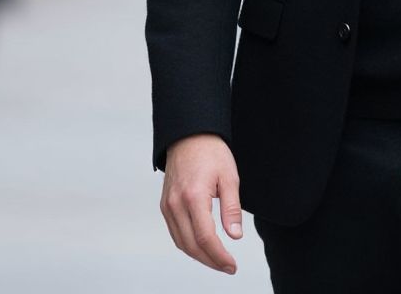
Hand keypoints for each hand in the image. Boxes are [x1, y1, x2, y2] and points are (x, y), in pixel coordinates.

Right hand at [161, 133, 242, 274]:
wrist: (189, 135)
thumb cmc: (211, 152)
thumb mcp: (229, 176)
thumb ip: (232, 208)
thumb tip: (235, 236)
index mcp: (194, 196)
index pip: (205, 237)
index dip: (218, 256)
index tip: (231, 265)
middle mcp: (176, 204)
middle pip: (191, 245)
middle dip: (210, 260)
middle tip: (227, 266)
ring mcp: (167, 205)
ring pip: (181, 242)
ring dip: (198, 256)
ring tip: (217, 260)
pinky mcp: (165, 205)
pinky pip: (175, 232)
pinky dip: (188, 244)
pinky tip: (201, 246)